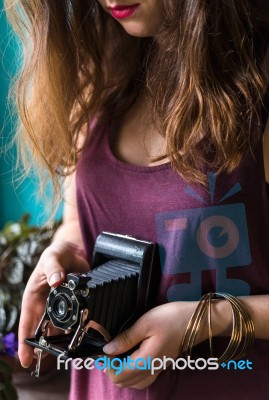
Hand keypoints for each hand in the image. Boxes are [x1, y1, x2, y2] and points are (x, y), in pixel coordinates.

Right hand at [18, 241, 88, 367]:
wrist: (73, 251)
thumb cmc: (56, 254)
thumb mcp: (52, 258)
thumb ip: (54, 268)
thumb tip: (57, 280)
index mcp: (34, 296)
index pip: (28, 321)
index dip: (26, 342)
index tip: (26, 359)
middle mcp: (45, 304)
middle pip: (42, 330)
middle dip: (43, 347)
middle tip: (47, 362)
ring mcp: (59, 306)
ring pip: (58, 328)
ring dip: (60, 341)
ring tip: (65, 355)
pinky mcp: (73, 304)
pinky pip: (74, 320)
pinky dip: (77, 329)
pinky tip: (82, 337)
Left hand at [102, 301, 200, 389]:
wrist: (197, 320)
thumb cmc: (172, 318)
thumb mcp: (146, 322)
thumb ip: (126, 338)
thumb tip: (107, 350)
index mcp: (146, 360)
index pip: (119, 375)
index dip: (107, 365)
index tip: (102, 349)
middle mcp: (152, 369)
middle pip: (125, 382)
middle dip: (112, 369)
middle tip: (108, 349)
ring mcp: (158, 368)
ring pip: (135, 382)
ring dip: (122, 372)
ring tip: (117, 353)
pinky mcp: (163, 364)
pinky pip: (143, 377)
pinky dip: (133, 372)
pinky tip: (131, 356)